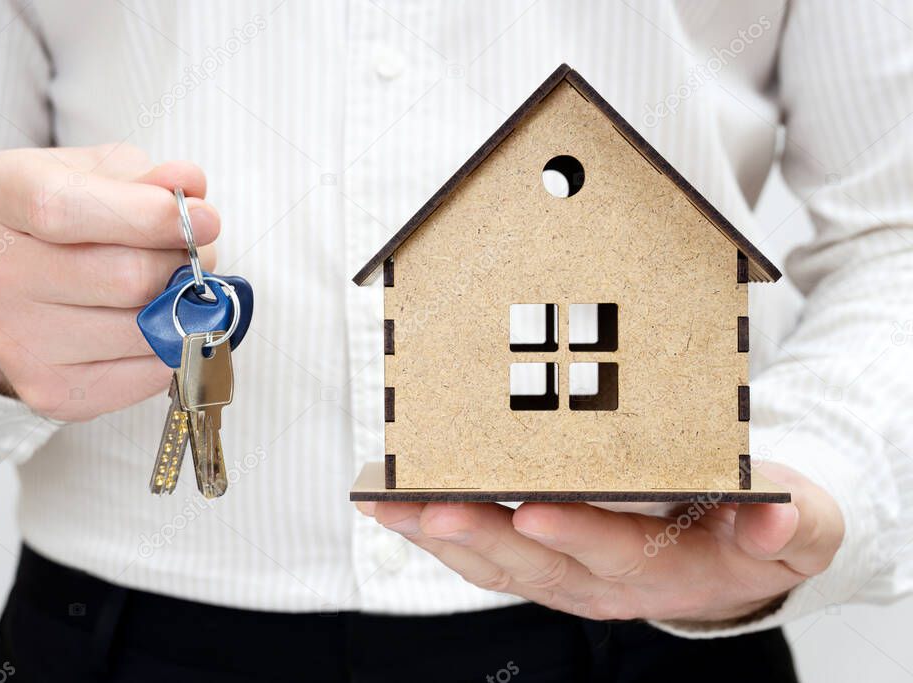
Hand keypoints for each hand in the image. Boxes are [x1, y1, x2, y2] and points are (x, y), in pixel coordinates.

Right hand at [0, 144, 218, 420]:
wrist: (12, 289)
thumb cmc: (67, 221)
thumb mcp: (98, 174)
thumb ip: (148, 178)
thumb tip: (192, 187)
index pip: (64, 210)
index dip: (149, 217)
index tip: (205, 218)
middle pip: (125, 279)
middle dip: (180, 264)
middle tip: (191, 254)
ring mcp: (17, 342)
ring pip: (146, 330)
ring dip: (183, 308)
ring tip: (173, 287)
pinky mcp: (52, 392)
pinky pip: (148, 373)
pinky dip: (174, 347)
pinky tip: (160, 323)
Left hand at [358, 463, 842, 623]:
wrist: (735, 553)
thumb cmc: (758, 526)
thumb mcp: (798, 522)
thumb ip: (794, 523)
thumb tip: (775, 522)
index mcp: (669, 568)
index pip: (616, 552)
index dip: (576, 534)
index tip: (533, 511)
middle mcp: (605, 581)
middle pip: (536, 563)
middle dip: (481, 536)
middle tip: (430, 507)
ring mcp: (567, 575)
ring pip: (497, 564)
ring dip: (443, 537)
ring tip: (393, 507)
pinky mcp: (542, 564)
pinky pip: (485, 558)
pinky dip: (442, 536)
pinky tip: (401, 513)